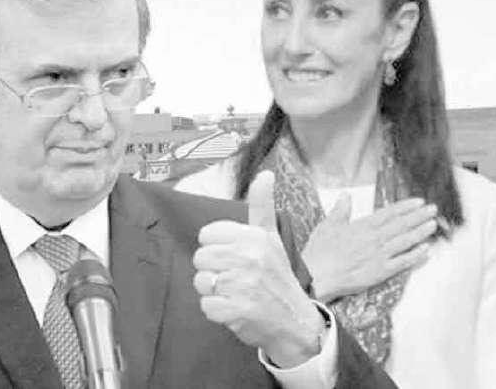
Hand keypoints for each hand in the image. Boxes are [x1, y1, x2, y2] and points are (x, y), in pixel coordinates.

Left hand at [193, 171, 323, 367]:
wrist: (295, 322)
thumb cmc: (277, 277)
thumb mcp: (272, 238)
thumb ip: (262, 206)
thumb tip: (266, 173)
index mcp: (255, 237)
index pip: (207, 235)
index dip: (216, 247)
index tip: (234, 256)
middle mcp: (249, 258)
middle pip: (200, 258)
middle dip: (213, 270)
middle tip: (235, 278)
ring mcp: (243, 285)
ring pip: (201, 282)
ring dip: (213, 291)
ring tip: (235, 293)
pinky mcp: (237, 310)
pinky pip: (206, 305)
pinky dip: (217, 311)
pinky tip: (234, 309)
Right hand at [302, 195, 436, 301]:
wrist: (318, 276)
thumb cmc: (319, 251)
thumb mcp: (327, 225)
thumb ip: (340, 210)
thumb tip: (346, 195)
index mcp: (362, 226)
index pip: (389, 213)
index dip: (406, 207)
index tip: (419, 202)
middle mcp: (375, 239)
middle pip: (402, 225)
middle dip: (419, 216)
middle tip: (433, 209)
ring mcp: (380, 256)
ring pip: (406, 241)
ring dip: (421, 232)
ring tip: (433, 225)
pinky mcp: (381, 272)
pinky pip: (403, 262)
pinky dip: (416, 256)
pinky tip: (426, 250)